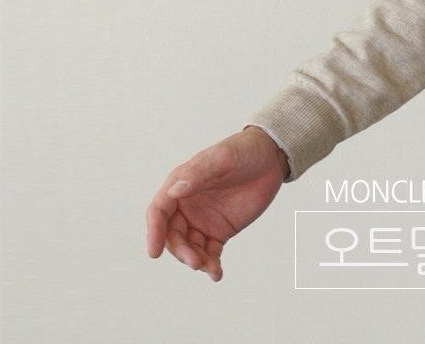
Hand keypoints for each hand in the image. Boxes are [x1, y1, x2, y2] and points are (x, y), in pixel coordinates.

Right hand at [145, 126, 288, 280]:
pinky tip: (217, 274)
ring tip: (211, 269)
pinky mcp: (220, 231)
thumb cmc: (243, 151)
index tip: (154, 252)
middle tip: (195, 261)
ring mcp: (202, 220)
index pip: (159, 211)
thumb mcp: (222, 157)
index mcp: (180, 185)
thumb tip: (174, 191)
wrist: (271, 158)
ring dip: (196, 260)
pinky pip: (210, 252)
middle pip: (173, 235)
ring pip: (190, 247)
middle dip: (181, 251)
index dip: (153, 232)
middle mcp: (186, 206)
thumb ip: (198, 173)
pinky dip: (211, 264)